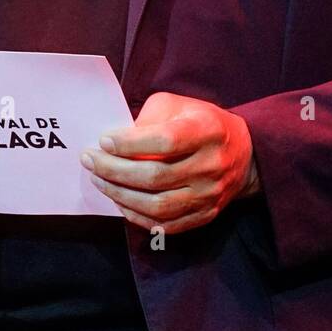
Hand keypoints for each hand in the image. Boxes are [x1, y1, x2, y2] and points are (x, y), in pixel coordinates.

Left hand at [80, 91, 260, 234]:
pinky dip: (136, 215)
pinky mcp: (205, 215)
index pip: (165, 141)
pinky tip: (119, 200)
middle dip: (114, 170)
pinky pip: (165, 225)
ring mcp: (209, 195)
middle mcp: (211, 165)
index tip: (103, 140)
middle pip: (156, 177)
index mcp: (207, 131)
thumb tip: (116, 140)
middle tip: (89, 160)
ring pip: (158, 205)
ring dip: (120, 195)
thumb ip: (149, 117)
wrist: (242, 152)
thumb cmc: (200, 122)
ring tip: (98, 180)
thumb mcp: (178, 105)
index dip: (130, 144)